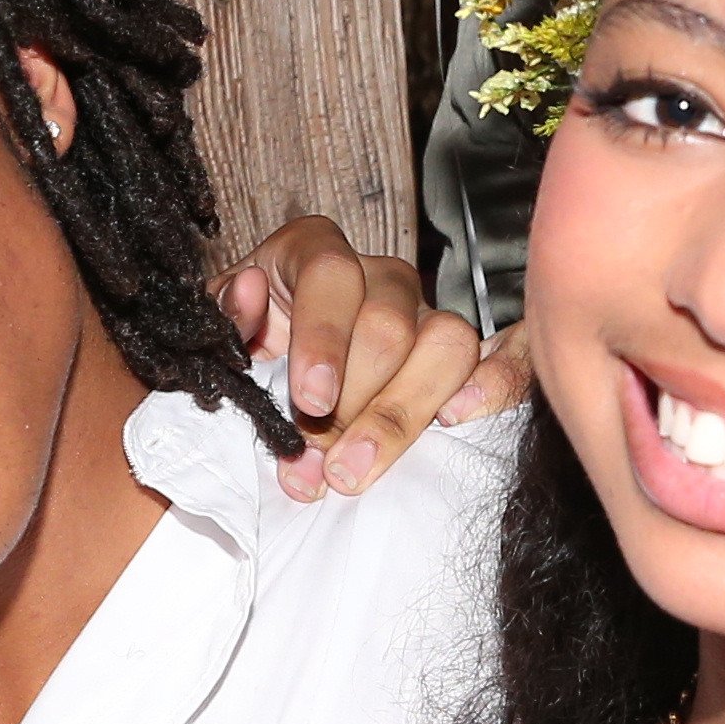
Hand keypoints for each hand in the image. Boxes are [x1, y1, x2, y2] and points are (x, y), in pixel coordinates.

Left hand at [214, 216, 522, 499]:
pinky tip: (456, 420)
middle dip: (352, 406)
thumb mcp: (220, 330)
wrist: (278, 368)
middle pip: (388, 327)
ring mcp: (427, 313)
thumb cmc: (249, 345)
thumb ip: (224, 317)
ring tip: (356, 471)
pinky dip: (494, 384)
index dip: (323, 338)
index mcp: (315, 252)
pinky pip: (504, 357)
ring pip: (446, 346)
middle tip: (320, 462)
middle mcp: (379, 275)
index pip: (332, 276)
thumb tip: (249, 294)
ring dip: (401, 417)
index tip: (310, 400)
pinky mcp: (459, 354)